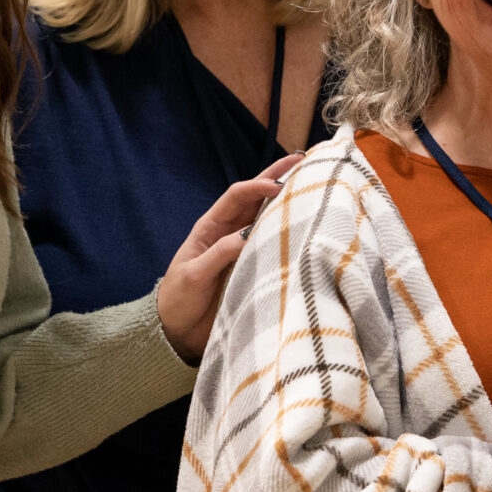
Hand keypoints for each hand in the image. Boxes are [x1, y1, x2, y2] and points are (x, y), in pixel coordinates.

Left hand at [156, 154, 299, 362]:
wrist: (179, 332)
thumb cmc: (179, 300)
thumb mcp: (193, 276)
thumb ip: (218, 255)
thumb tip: (247, 234)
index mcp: (210, 227)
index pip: (237, 197)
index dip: (257, 187)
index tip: (279, 186)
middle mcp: (230, 232)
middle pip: (256, 199)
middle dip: (276, 176)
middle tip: (302, 159)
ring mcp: (243, 249)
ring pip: (267, 217)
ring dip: (286, 200)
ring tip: (312, 182)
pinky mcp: (253, 266)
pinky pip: (272, 244)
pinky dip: (288, 231)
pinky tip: (307, 223)